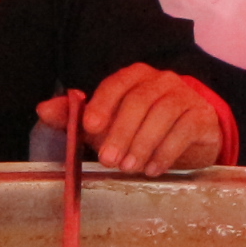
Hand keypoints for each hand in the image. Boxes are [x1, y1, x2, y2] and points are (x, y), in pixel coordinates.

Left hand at [43, 63, 224, 176]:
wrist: (189, 138)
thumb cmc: (140, 128)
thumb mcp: (106, 124)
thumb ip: (74, 117)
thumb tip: (42, 110)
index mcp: (134, 77)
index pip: (116, 84)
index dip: (102, 104)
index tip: (90, 128)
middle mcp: (161, 80)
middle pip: (139, 101)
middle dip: (120, 132)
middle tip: (107, 160)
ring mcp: (185, 96)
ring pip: (163, 114)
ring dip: (142, 144)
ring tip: (128, 168)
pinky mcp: (202, 116)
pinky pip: (184, 130)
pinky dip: (166, 152)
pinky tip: (152, 169)